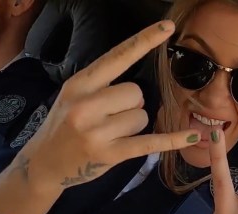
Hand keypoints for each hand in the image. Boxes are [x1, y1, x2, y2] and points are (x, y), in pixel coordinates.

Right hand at [21, 20, 198, 191]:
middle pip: (136, 92)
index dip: (144, 40)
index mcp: (80, 84)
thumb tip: (139, 91)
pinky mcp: (109, 154)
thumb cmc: (64, 126)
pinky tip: (193, 137)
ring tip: (110, 135)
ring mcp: (97, 131)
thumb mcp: (74, 97)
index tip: (167, 27)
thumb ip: (102, 86)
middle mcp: (86, 105)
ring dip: (134, 126)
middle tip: (110, 119)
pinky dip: (174, 140)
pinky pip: (151, 142)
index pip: (118, 56)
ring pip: (142, 117)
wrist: (43, 163)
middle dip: (132, 105)